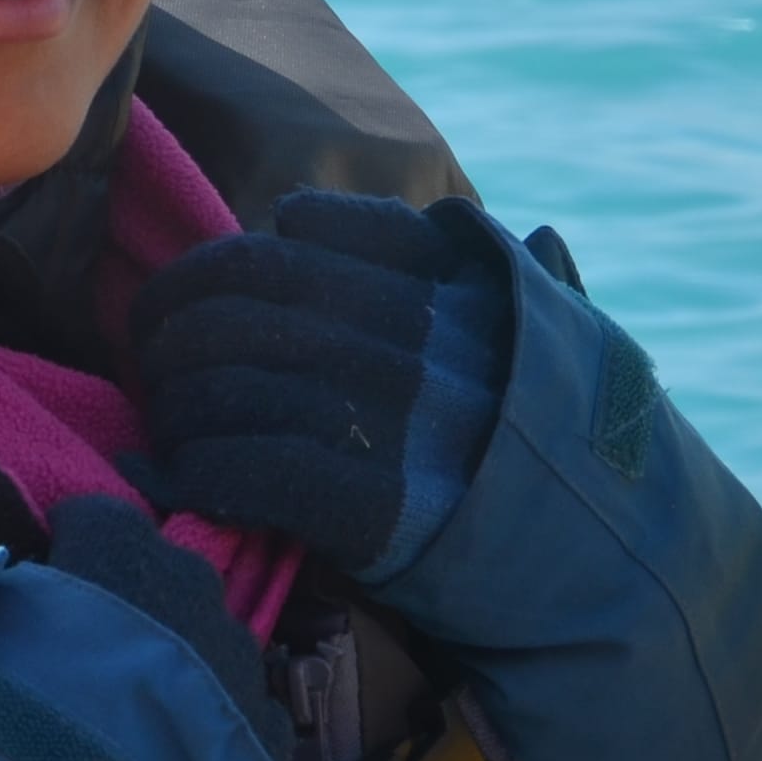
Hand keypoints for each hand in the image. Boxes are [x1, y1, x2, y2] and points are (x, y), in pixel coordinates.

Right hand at [31, 496, 288, 760]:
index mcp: (117, 550)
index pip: (98, 518)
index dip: (72, 549)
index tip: (50, 582)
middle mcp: (193, 587)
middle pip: (167, 577)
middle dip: (136, 607)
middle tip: (92, 662)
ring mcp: (240, 660)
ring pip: (213, 646)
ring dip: (182, 670)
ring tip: (137, 726)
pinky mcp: (268, 733)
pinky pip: (245, 716)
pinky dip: (214, 734)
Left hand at [129, 192, 515, 578]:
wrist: (609, 546)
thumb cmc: (551, 427)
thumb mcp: (521, 309)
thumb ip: (427, 252)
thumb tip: (295, 214)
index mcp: (443, 283)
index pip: (296, 236)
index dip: (217, 263)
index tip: (194, 292)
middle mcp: (413, 338)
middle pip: (240, 300)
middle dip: (171, 327)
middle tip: (152, 358)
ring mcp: (394, 421)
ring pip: (229, 384)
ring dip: (176, 406)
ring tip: (169, 424)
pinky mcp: (374, 508)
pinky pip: (247, 469)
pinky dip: (197, 471)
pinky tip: (179, 479)